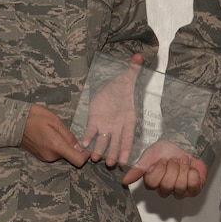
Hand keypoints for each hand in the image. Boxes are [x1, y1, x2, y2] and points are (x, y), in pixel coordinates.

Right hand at [20, 104, 88, 166]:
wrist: (14, 122)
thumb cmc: (35, 117)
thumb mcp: (55, 121)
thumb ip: (68, 136)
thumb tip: (80, 148)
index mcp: (56, 146)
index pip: (78, 161)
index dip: (85, 156)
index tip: (86, 147)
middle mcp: (51, 156)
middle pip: (70, 156)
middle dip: (72, 147)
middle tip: (64, 132)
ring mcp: (45, 158)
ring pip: (62, 155)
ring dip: (62, 146)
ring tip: (54, 132)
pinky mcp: (40, 157)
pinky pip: (54, 154)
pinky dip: (55, 147)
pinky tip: (48, 135)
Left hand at [80, 54, 143, 168]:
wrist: (111, 88)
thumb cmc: (122, 86)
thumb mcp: (127, 78)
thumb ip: (133, 69)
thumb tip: (138, 56)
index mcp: (129, 119)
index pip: (129, 136)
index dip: (127, 148)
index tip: (126, 160)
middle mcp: (118, 125)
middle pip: (116, 142)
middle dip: (113, 153)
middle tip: (110, 164)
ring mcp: (106, 125)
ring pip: (103, 140)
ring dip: (99, 150)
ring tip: (93, 159)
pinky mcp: (94, 121)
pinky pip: (90, 131)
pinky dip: (86, 137)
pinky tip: (82, 144)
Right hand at [123, 139, 207, 197]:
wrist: (185, 144)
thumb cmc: (167, 150)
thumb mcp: (150, 155)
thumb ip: (138, 169)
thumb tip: (124, 181)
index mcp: (153, 182)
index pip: (152, 183)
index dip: (159, 170)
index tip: (162, 160)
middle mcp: (165, 189)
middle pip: (167, 186)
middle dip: (173, 168)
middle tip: (174, 159)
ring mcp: (179, 191)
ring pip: (180, 186)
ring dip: (183, 169)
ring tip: (183, 161)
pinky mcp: (193, 190)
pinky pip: (193, 186)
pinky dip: (193, 173)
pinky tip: (191, 169)